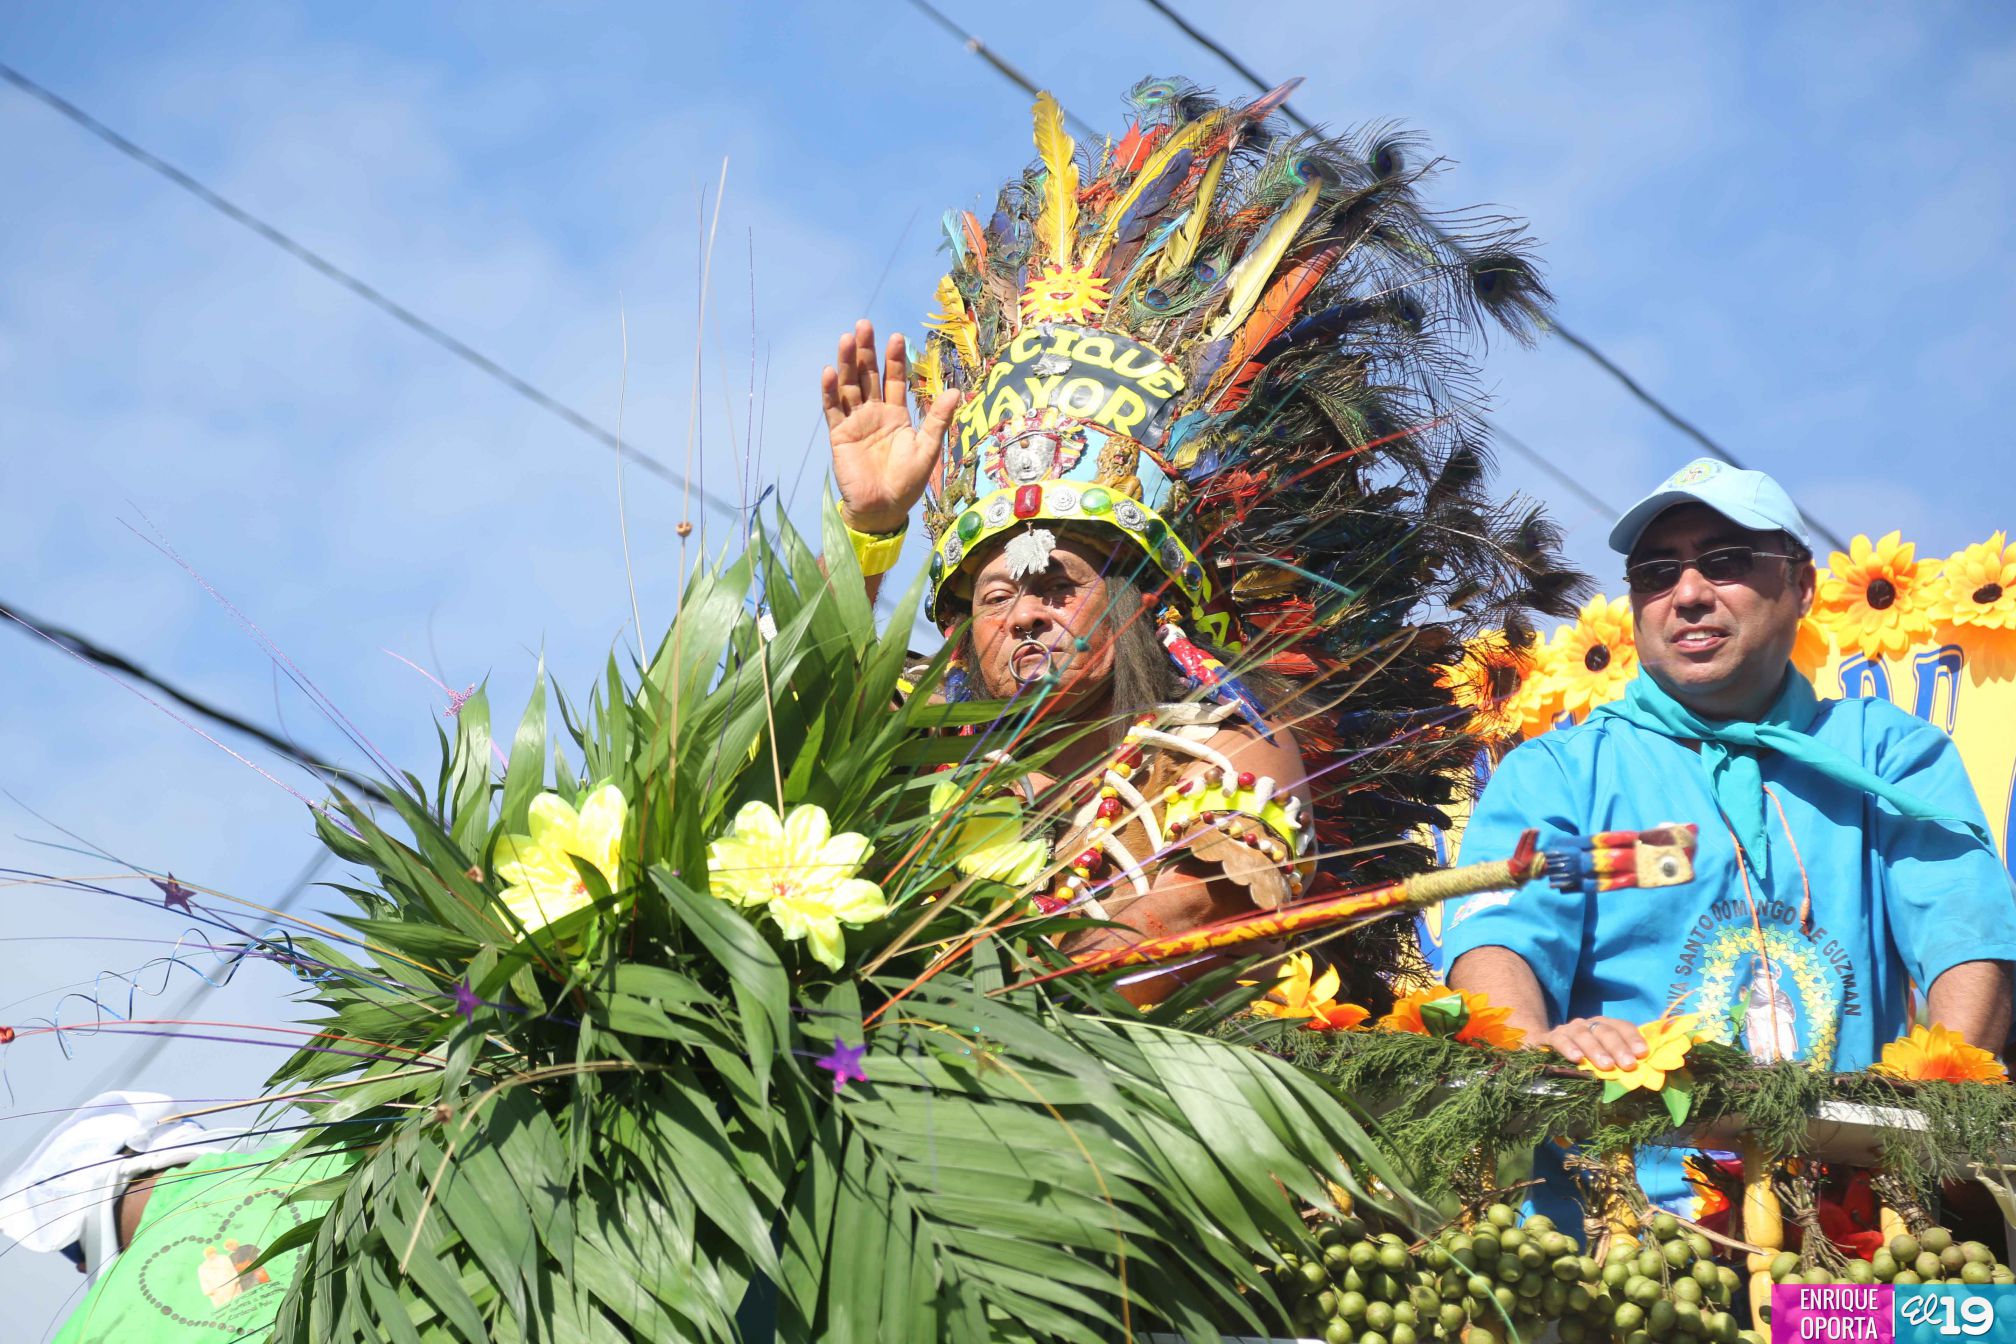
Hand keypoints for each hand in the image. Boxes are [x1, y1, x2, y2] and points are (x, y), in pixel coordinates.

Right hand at [820, 319, 961, 534]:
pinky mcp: (839, 435)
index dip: (894, 359)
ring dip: (847, 363)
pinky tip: (830, 371)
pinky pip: (833, 409)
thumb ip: (938, 419)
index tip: (896, 337)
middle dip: (866, 351)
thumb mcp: (928, 449)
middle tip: (864, 325)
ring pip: (849, 386)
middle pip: (868, 376)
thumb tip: (957, 391)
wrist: (883, 509)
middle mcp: (874, 414)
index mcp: (896, 416)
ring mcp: (855, 423)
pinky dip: (830, 391)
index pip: (894, 380)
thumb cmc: (908, 483)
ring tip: (847, 339)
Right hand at [1542, 1016, 1649, 1070]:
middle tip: (1628, 1064)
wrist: (1546, 1052)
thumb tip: (1648, 1077)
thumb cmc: (1584, 1060)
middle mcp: (1588, 1025)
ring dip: (1596, 1049)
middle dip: (1618, 1047)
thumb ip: (1621, 1063)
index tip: (1642, 1054)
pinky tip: (1577, 1059)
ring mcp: (1569, 1030)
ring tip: (1607, 1065)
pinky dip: (1569, 1048)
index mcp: (1605, 1027)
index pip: (1622, 1026)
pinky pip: (1560, 1040)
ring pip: (1584, 1034)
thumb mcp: (1604, 1059)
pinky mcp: (1550, 1038)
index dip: (1633, 1038)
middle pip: (1605, 1031)